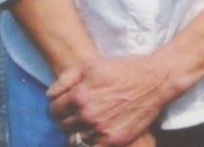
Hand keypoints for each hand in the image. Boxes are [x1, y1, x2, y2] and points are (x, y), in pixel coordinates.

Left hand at [49, 53, 179, 146]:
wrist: (154, 80)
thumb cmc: (123, 69)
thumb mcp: (92, 65)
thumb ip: (66, 78)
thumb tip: (49, 95)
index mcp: (79, 96)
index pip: (54, 110)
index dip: (58, 107)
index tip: (65, 105)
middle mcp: (87, 115)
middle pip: (63, 125)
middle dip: (67, 119)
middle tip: (77, 113)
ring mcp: (100, 130)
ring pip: (75, 139)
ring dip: (78, 131)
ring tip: (87, 123)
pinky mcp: (113, 140)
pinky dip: (90, 142)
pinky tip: (96, 133)